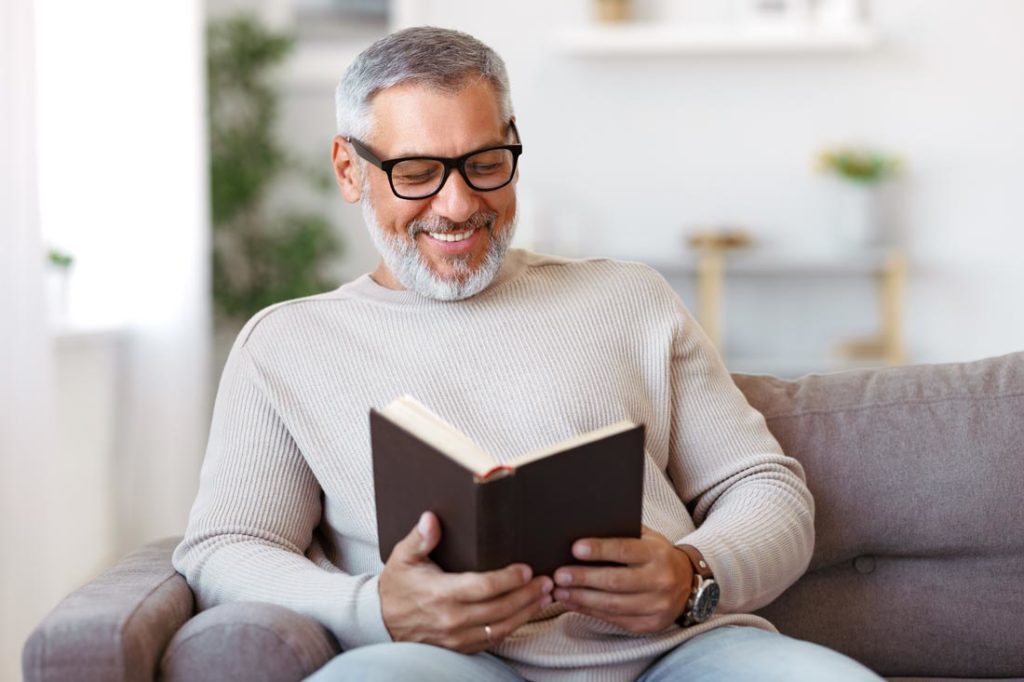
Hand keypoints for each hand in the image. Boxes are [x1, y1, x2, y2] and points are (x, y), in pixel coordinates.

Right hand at [379, 512, 553, 652]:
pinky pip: (494, 640)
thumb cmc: (396, 586)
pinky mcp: (460, 648)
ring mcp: (457, 637)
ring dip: (527, 612)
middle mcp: (452, 619)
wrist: (381, 622)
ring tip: (545, 597)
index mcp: (441, 594)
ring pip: (502, 627)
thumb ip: (420, 538)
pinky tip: (526, 614)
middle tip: (547, 581)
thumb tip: (431, 518)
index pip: (484, 587)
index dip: (508, 579)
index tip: (526, 569)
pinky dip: (514, 627)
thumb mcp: (403, 557)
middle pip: (500, 608)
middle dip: (527, 595)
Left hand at [551, 526, 692, 633]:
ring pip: (613, 605)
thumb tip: (585, 528)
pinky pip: (615, 619)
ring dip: (582, 599)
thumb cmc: (657, 555)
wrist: (688, 583)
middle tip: (559, 575)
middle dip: (584, 578)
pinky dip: (590, 611)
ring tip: (560, 592)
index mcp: (658, 554)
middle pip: (616, 581)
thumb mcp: (648, 538)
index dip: (600, 550)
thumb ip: (623, 533)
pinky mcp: (649, 624)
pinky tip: (573, 603)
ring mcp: (657, 606)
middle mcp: (660, 580)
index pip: (625, 550)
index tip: (575, 548)